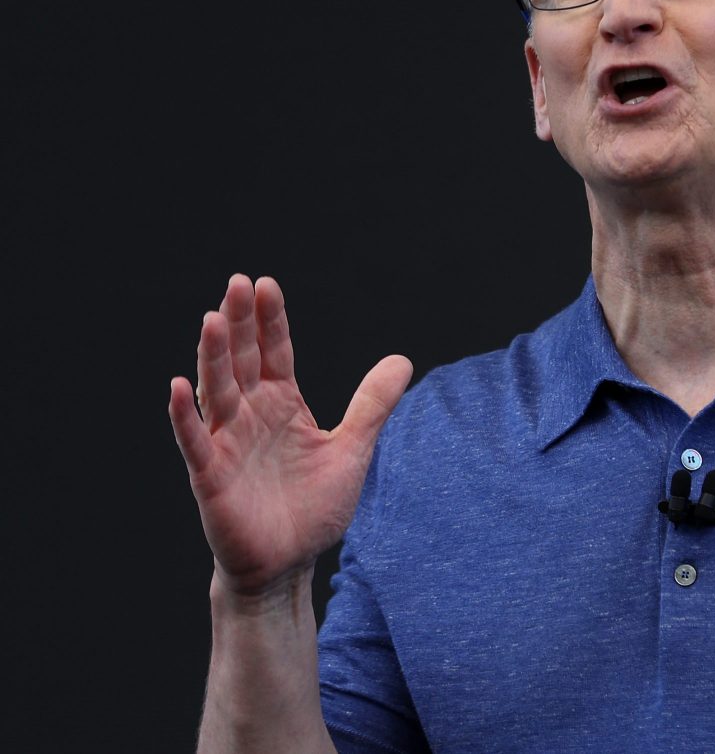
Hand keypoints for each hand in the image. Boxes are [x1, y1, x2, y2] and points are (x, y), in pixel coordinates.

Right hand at [168, 275, 411, 597]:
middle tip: (237, 282)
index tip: (266, 283)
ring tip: (212, 318)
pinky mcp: (210, 476)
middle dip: (241, 323)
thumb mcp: (352, 449)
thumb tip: (402, 359)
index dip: (271, 320)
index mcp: (282, 405)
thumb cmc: (313, 507)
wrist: (288, 564)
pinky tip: (178, 386)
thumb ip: (373, 405)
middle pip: (243, 360)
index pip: (274, 352)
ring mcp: (227, 443)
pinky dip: (185, 415)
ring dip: (214, 356)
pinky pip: (195, 441)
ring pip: (217, 391)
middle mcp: (250, 416)